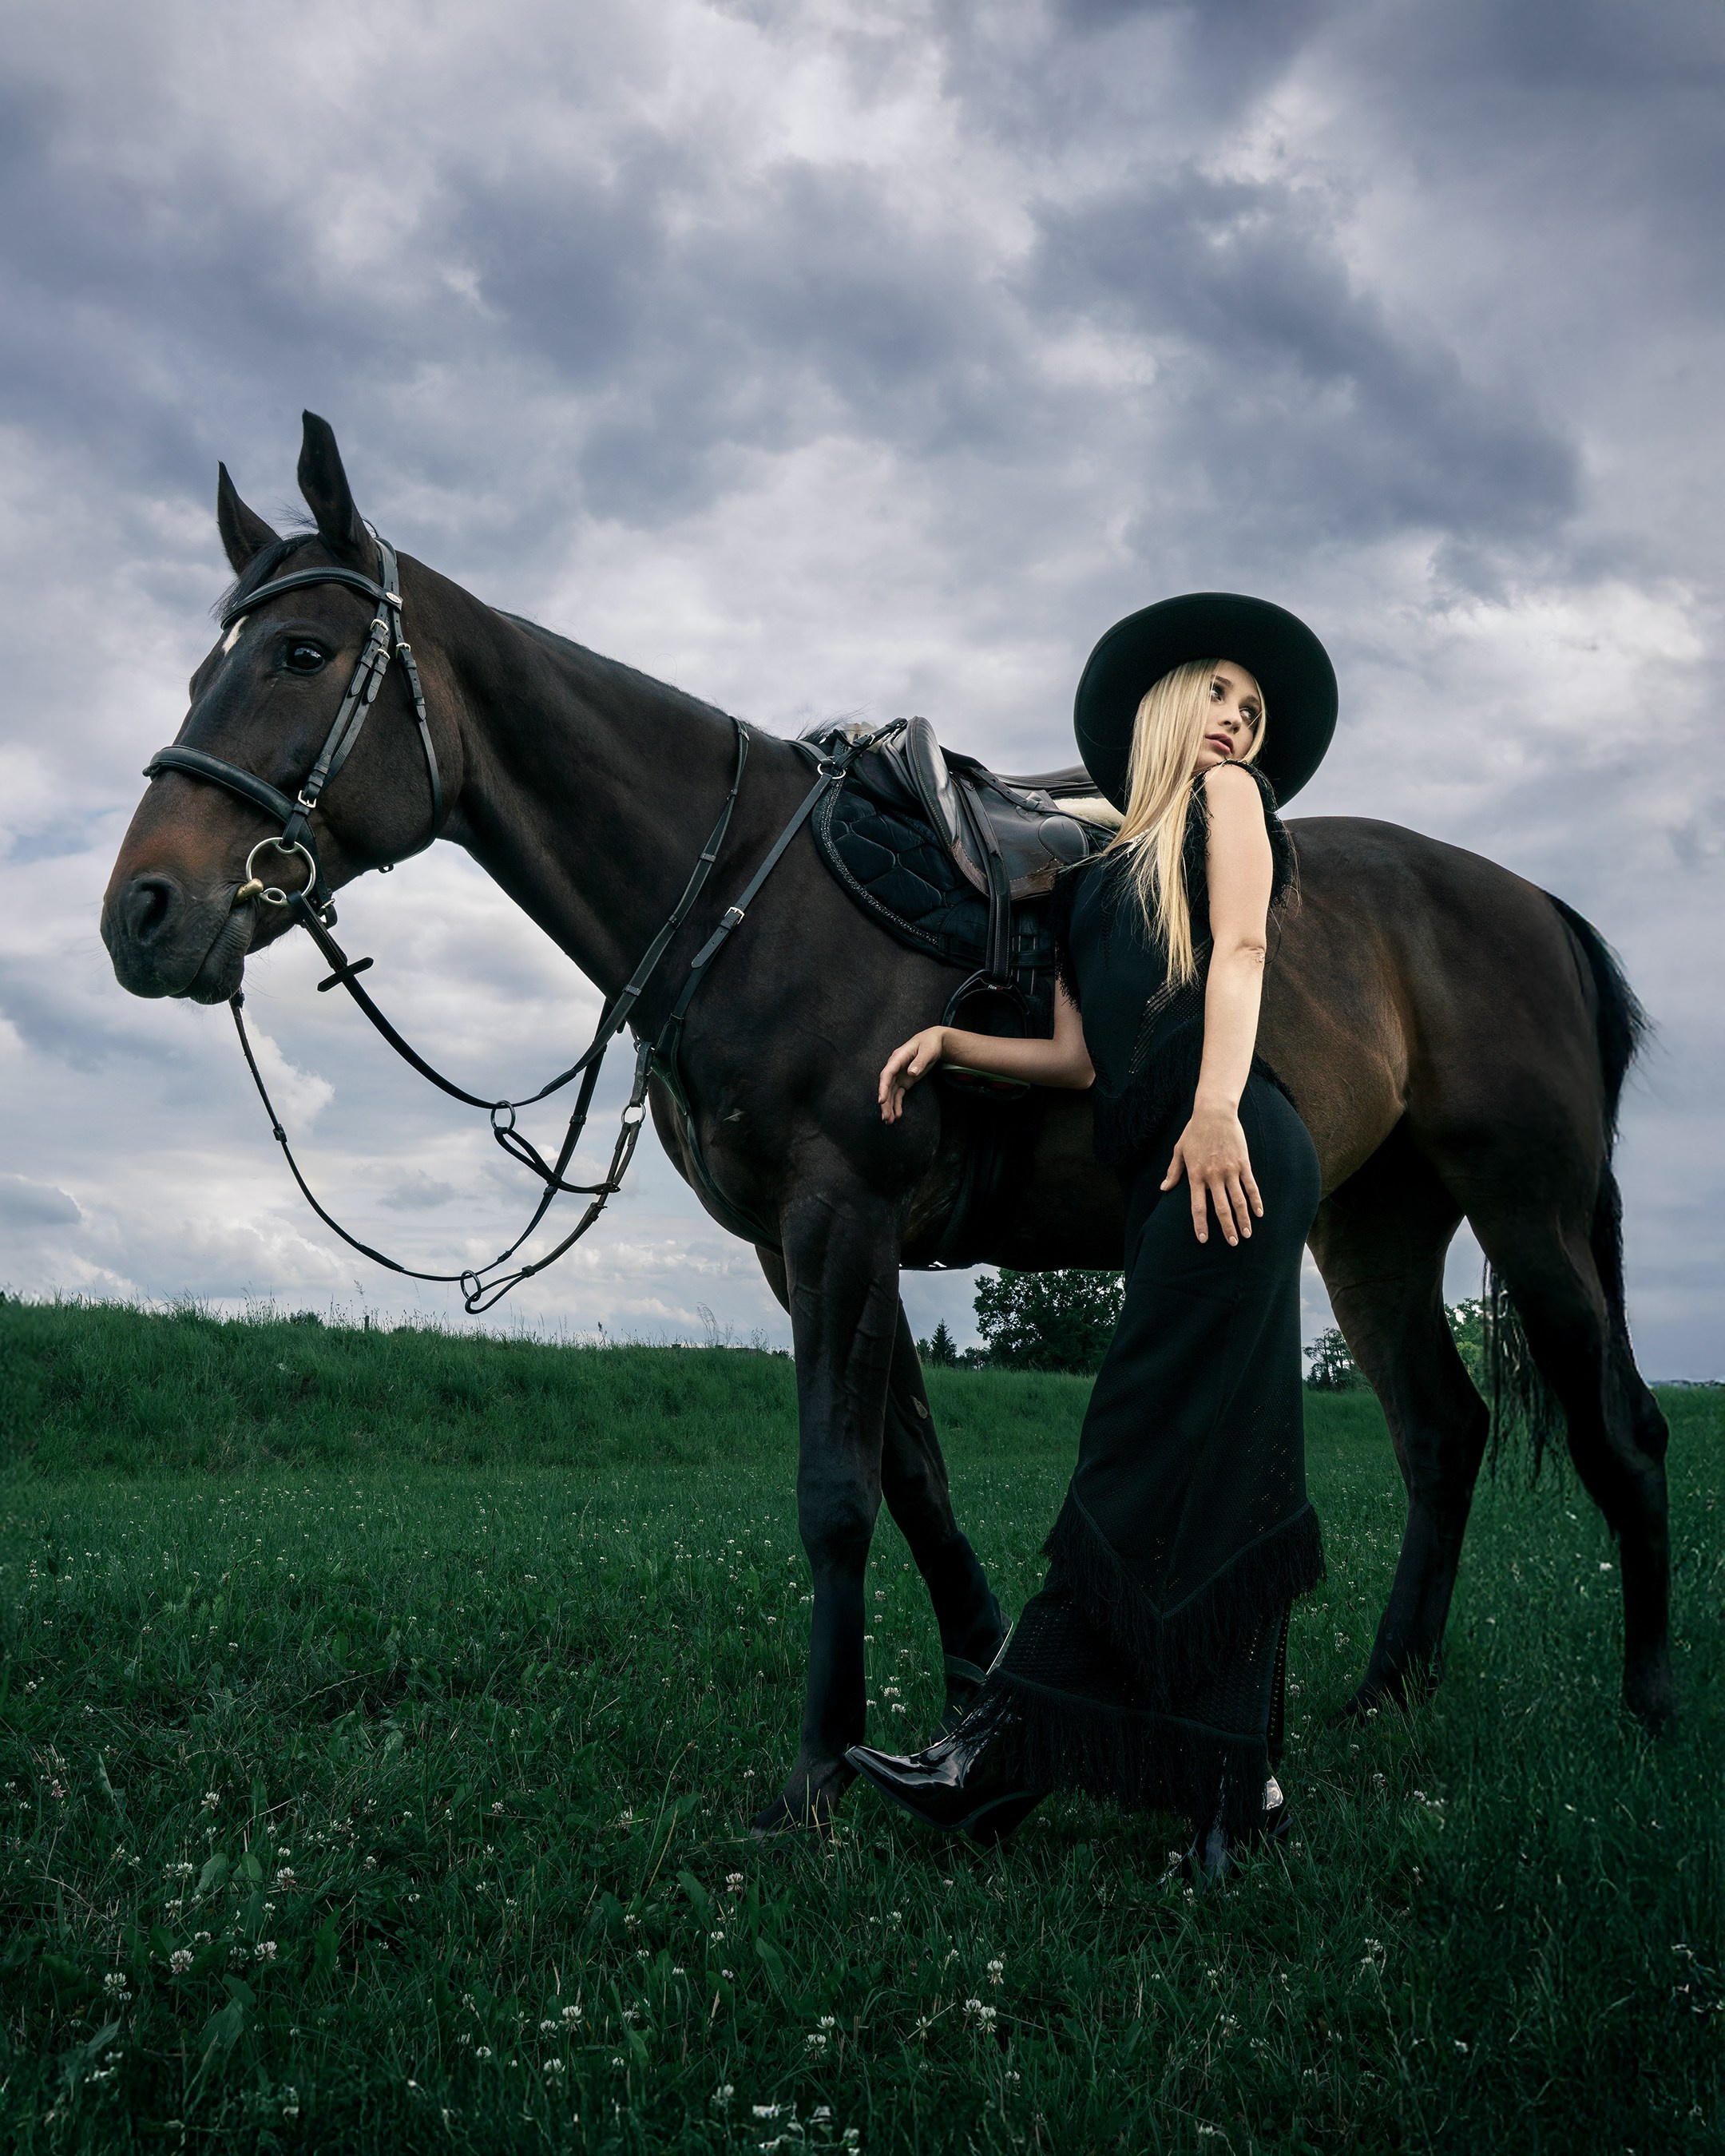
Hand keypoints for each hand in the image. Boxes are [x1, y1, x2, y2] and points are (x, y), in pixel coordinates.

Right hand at [879, 1027, 946, 1122]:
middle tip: (885, 1117)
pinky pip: (898, 1094)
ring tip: (889, 1121)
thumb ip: (919, 1061)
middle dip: (885, 1102)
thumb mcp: (927, 1051)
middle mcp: (895, 1068)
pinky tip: (897, 1115)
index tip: (881, 1100)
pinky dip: (897, 1104)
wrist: (934, 1042)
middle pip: (887, 1086)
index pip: (887, 1074)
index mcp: (898, 1058)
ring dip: (889, 1107)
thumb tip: (911, 1073)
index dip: (883, 1087)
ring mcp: (899, 1075)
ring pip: (891, 1093)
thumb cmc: (930, 1044)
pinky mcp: (904, 1081)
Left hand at [1161, 1097, 1263, 1244]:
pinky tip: (1259, 1213)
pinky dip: (1255, 1201)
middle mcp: (1213, 1176)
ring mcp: (1230, 1170)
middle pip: (1221, 1208)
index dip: (1201, 1224)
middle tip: (1232, 1243)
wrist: (1215, 1112)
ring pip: (1238, 1200)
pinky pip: (1251, 1186)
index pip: (1198, 1206)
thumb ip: (1174, 1171)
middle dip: (1227, 1228)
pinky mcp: (1243, 1163)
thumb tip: (1164, 1189)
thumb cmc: (1195, 1131)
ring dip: (1243, 1219)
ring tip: (1246, 1235)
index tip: (1203, 1240)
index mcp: (1196, 1175)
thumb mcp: (1179, 1150)